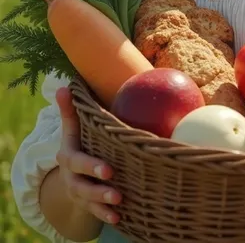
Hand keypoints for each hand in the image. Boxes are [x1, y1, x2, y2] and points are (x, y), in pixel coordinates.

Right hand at [55, 86, 121, 224]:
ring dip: (103, 201)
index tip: (108, 170)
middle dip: (97, 185)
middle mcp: (71, 177)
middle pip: (81, 183)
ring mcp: (78, 192)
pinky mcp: (86, 205)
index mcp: (68, 156)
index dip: (90, 166)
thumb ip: (70, 110)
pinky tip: (119, 217)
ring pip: (88, 199)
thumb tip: (65, 85)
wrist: (71, 174)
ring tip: (120, 200)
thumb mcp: (72, 129)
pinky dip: (105, 215)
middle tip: (115, 185)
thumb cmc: (79, 143)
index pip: (76, 161)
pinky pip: (94, 212)